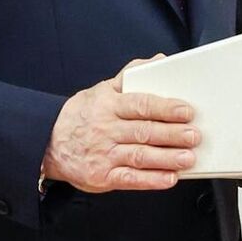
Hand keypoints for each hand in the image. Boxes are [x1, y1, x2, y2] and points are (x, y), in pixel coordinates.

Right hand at [41, 55, 198, 192]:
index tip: (185, 111)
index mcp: (109, 105)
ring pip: (139, 156)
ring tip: (187, 158)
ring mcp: (104, 154)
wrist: (48, 142)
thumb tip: (158, 61)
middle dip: (171, 134)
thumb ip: (131, 75)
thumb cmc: (80, 115)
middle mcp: (106, 129)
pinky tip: (168, 178)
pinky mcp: (102, 176)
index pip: (140, 104)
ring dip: (166, 158)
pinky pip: (130, 179)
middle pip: (143, 131)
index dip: (165, 108)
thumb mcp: (102, 89)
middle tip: (193, 135)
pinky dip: (151, 180)